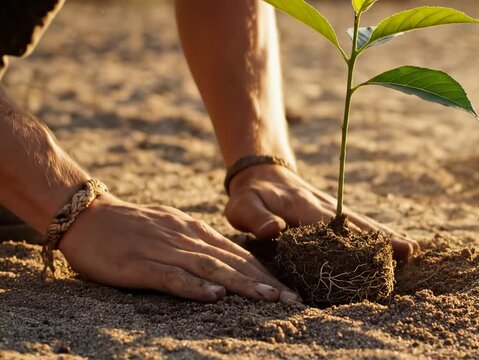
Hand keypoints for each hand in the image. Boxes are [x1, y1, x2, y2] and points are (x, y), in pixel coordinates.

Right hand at [58, 193, 299, 302]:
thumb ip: (199, 244)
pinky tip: (214, 295)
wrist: (87, 214)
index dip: (266, 273)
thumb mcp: (173, 228)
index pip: (239, 255)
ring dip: (242, 283)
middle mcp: (186, 238)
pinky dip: (194, 286)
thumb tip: (228, 262)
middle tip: (293, 299)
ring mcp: (164, 250)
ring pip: (210, 267)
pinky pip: (171, 276)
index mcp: (195, 232)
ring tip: (268, 297)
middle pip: (233, 261)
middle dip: (265, 281)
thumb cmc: (133, 226)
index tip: (289, 290)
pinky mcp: (139, 265)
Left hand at [224, 165, 418, 259]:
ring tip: (410, 248)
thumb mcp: (243, 206)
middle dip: (382, 237)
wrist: (261, 174)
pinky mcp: (332, 215)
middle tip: (409, 250)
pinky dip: (376, 233)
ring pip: (362, 223)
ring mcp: (331, 210)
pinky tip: (391, 244)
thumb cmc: (251, 195)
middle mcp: (325, 208)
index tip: (379, 245)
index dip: (357, 236)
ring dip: (384, 235)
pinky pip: (357, 225)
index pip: (334, 225)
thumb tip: (272, 231)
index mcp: (305, 208)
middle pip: (357, 224)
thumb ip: (255, 218)